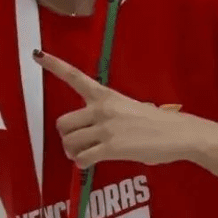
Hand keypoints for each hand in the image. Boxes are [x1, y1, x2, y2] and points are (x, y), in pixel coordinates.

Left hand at [35, 50, 207, 167]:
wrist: (180, 134)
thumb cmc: (156, 123)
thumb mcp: (130, 108)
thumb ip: (108, 114)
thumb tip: (97, 131)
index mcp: (106, 95)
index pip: (75, 77)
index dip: (54, 66)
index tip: (37, 54)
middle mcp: (101, 109)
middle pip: (63, 123)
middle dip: (67, 135)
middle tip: (77, 143)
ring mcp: (105, 128)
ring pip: (69, 142)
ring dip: (73, 152)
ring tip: (84, 154)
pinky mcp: (111, 148)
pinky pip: (82, 158)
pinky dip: (82, 163)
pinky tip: (89, 163)